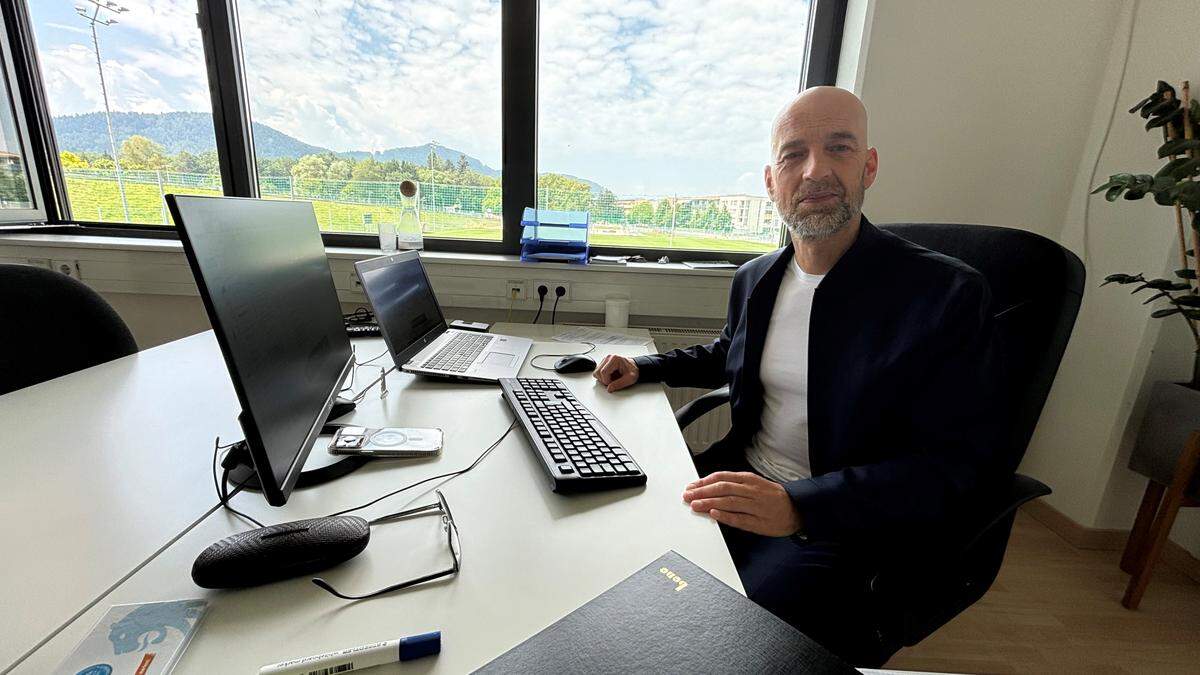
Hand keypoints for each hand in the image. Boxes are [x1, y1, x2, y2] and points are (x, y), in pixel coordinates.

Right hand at [593, 354, 639, 392]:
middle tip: (612, 382)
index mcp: (615, 359)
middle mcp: (608, 358)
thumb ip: (619, 384)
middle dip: (604, 380)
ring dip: (602, 379)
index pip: (603, 372)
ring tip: (611, 379)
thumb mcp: (629, 379)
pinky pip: (597, 372)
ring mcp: (605, 360)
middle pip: (598, 372)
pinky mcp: (603, 363)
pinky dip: (602, 377)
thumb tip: (609, 388)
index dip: (606, 381)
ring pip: (596, 372)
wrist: (634, 367)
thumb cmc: (633, 370)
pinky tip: (609, 377)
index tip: (612, 384)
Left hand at [682, 471, 802, 536]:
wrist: (796, 509)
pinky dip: (726, 516)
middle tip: (688, 495)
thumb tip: (710, 486)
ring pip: (729, 502)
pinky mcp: (759, 522)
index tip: (691, 486)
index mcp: (749, 479)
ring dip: (710, 503)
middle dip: (702, 492)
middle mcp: (752, 491)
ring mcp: (756, 507)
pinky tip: (715, 515)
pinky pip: (740, 519)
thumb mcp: (755, 483)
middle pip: (723, 488)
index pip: (722, 477)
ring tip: (696, 505)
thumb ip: (734, 484)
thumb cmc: (773, 497)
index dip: (704, 481)